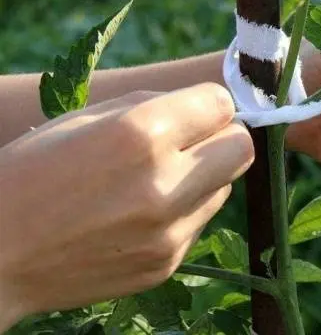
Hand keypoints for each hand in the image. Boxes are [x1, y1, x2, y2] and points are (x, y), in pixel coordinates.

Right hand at [0, 84, 253, 330]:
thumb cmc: (34, 170)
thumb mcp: (86, 117)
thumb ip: (155, 106)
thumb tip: (207, 107)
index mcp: (141, 135)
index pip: (223, 104)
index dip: (210, 103)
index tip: (197, 109)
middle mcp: (164, 186)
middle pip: (242, 148)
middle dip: (224, 137)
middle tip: (194, 139)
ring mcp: (168, 233)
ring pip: (225, 187)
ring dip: (205, 175)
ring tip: (160, 178)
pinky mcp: (166, 264)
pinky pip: (200, 222)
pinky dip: (185, 210)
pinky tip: (144, 212)